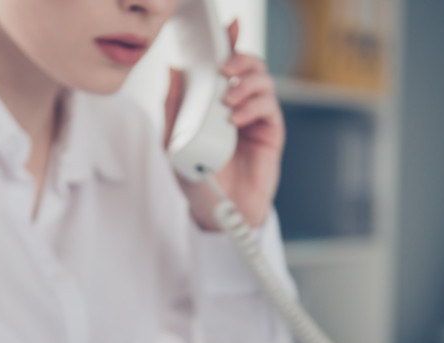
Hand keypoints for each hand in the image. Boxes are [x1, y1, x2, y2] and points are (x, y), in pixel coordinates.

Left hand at [164, 19, 284, 229]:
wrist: (218, 213)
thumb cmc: (198, 180)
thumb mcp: (174, 142)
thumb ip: (173, 107)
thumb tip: (173, 71)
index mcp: (215, 102)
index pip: (224, 65)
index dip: (229, 43)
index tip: (229, 28)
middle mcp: (238, 104)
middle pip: (248, 66)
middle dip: (239, 58)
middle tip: (225, 67)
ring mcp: (256, 117)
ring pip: (262, 80)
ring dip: (246, 83)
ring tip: (228, 99)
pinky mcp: (270, 132)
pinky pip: (268, 107)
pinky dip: (253, 106)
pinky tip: (237, 119)